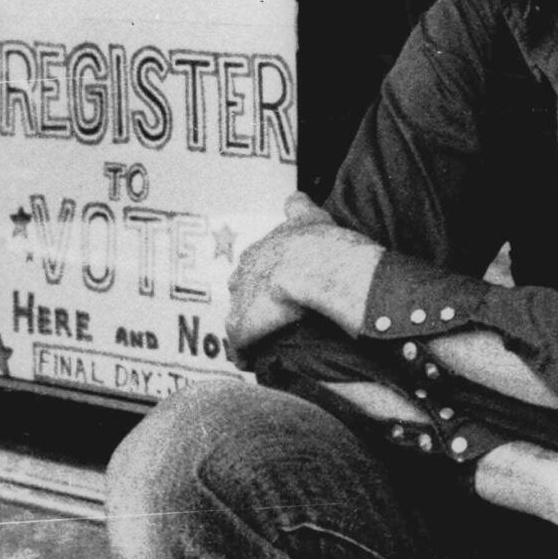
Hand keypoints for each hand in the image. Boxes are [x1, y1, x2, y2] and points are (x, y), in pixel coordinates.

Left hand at [225, 192, 343, 366]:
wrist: (315, 265)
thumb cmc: (319, 242)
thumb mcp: (309, 215)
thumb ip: (299, 205)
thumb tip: (294, 197)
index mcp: (260, 249)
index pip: (253, 262)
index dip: (264, 273)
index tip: (273, 282)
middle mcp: (245, 273)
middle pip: (241, 287)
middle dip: (252, 298)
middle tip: (270, 311)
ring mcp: (242, 300)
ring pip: (238, 316)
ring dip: (249, 327)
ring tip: (262, 340)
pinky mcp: (244, 325)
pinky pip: (239, 345)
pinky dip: (245, 353)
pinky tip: (251, 361)